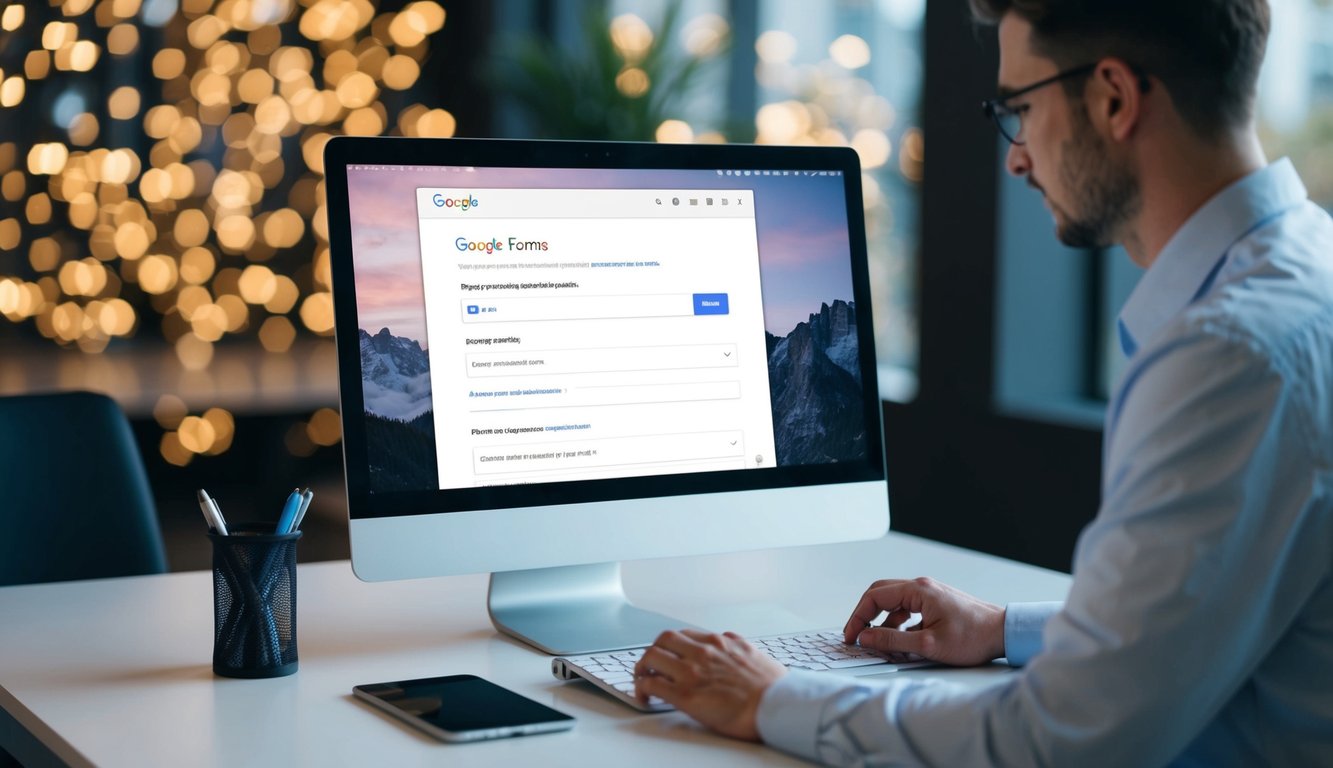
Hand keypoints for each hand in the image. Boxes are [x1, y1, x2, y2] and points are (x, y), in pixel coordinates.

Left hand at [633, 629, 786, 740]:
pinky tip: (644, 697)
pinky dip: (641, 689)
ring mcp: (692, 671)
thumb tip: (732, 646)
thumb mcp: (755, 655)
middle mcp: (703, 651)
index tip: (669, 653)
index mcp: (721, 642)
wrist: (776, 706)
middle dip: (654, 650)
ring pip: (651, 657)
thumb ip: (737, 647)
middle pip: (664, 639)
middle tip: (650, 664)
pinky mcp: (685, 694)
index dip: (672, 645)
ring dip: (642, 667)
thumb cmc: (772, 688)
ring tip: (642, 679)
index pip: (685, 634)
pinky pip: (652, 685)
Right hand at [842, 577, 1005, 666]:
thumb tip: (866, 638)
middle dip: (866, 616)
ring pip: (894, 603)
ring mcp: (930, 594)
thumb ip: (893, 640)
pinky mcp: (937, 603)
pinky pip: (908, 609)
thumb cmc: (973, 637)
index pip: (874, 597)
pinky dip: (899, 624)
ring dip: (883, 622)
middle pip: (881, 594)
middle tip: (857, 636)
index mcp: (918, 590)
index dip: (858, 617)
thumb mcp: (928, 644)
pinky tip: (902, 642)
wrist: (1004, 633)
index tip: (852, 636)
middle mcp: (922, 587)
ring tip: (881, 644)